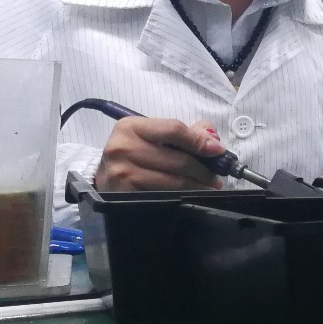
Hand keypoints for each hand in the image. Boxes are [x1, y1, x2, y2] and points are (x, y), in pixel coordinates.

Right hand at [95, 117, 224, 191]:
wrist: (104, 177)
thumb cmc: (135, 154)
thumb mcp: (153, 136)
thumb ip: (185, 132)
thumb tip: (212, 138)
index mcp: (131, 127)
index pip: (174, 130)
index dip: (199, 141)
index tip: (218, 151)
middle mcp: (122, 148)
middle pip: (177, 159)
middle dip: (203, 170)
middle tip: (216, 177)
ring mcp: (121, 173)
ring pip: (173, 181)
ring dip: (197, 186)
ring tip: (208, 187)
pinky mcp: (124, 195)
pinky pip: (163, 196)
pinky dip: (182, 196)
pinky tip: (190, 196)